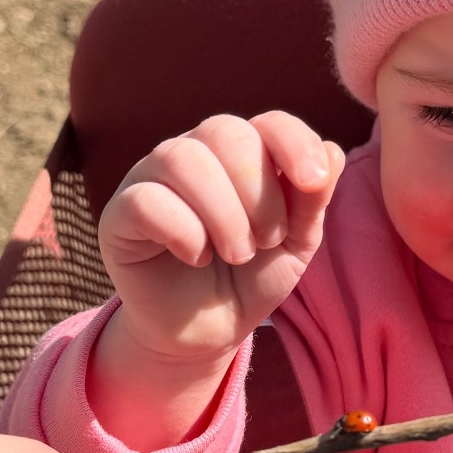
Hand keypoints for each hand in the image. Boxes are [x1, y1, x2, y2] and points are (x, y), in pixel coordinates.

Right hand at [91, 112, 343, 446]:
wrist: (208, 331)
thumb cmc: (251, 277)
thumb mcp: (295, 243)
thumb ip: (312, 199)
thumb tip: (332, 151)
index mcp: (241, 152)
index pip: (268, 121)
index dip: (295, 143)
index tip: (313, 181)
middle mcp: (194, 153)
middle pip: (225, 131)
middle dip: (259, 191)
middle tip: (266, 240)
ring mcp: (151, 177)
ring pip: (183, 159)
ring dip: (224, 214)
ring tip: (238, 254)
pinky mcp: (120, 213)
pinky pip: (147, 200)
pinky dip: (184, 232)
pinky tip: (195, 257)